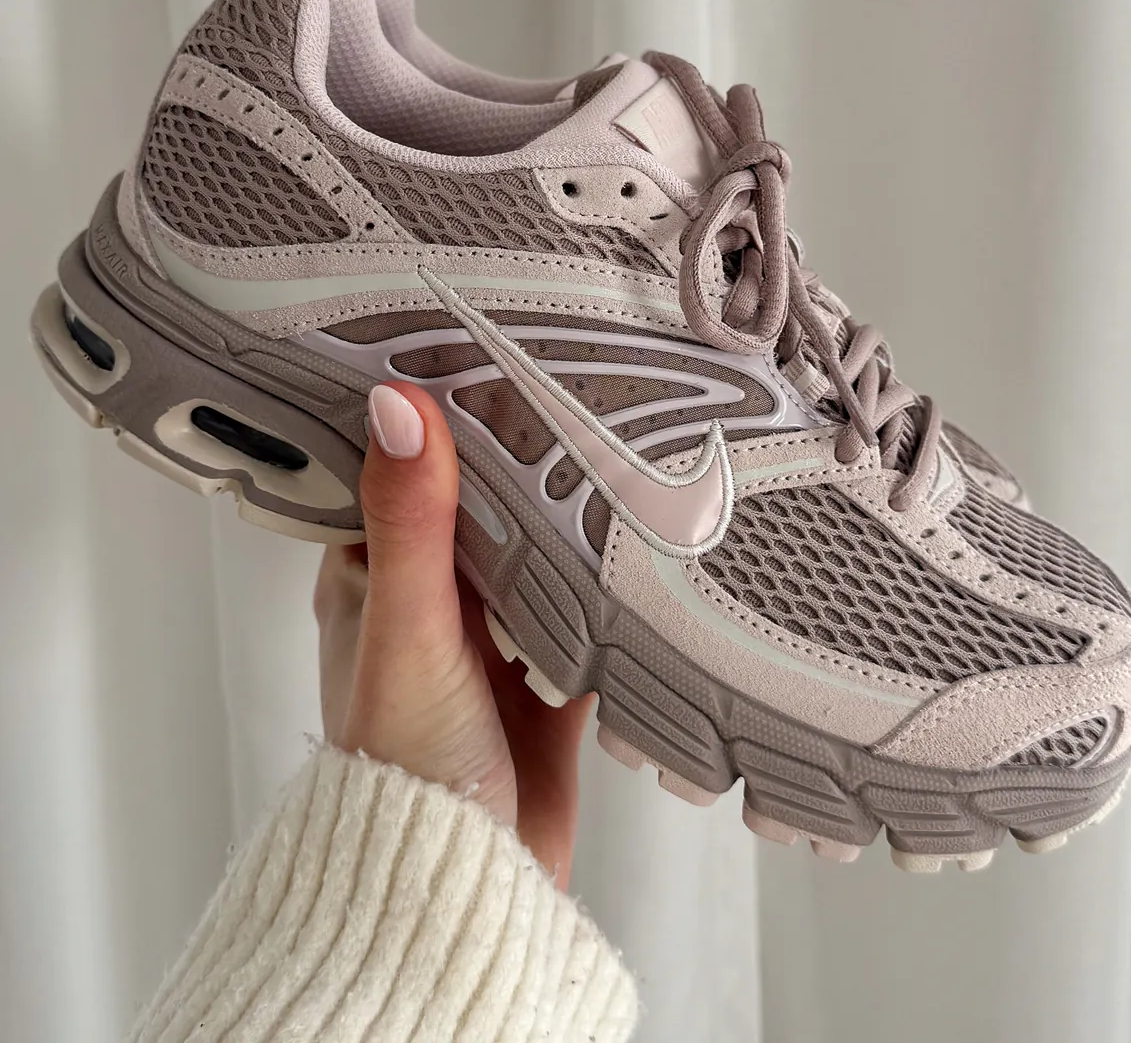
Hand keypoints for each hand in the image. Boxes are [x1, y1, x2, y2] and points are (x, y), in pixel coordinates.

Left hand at [314, 382, 592, 888]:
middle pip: (483, 504)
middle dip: (522, 459)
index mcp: (375, 576)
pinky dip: (611, 589)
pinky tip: (646, 552)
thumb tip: (399, 406)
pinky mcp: (546, 678)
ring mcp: (492, 637)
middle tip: (572, 385)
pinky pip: (588, 612)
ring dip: (570, 520)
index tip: (474, 350)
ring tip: (620, 446)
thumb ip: (410, 522)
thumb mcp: (407, 630)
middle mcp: (433, 600)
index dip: (432, 412)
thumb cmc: (403, 771)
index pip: (400, 468)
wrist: (463, 888)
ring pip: (540, 553)